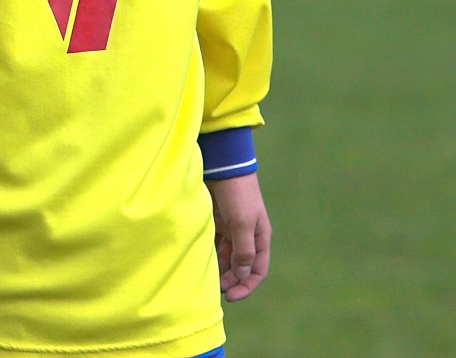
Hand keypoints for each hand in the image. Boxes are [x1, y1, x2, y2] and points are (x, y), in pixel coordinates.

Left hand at [206, 173, 270, 301]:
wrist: (223, 165)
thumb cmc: (237, 193)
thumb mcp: (242, 223)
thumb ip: (243, 250)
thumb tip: (241, 276)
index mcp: (260, 237)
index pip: (257, 270)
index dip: (246, 286)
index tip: (230, 297)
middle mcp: (248, 235)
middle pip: (240, 266)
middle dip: (230, 280)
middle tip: (214, 289)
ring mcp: (232, 228)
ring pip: (227, 256)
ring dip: (220, 268)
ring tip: (206, 277)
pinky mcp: (218, 221)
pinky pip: (216, 244)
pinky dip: (211, 254)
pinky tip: (201, 260)